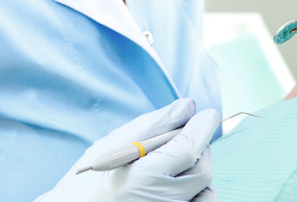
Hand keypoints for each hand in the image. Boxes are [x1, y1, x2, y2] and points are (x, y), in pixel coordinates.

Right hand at [37, 98, 219, 201]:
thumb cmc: (88, 181)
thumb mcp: (113, 146)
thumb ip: (153, 125)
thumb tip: (189, 106)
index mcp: (141, 180)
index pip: (188, 150)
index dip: (201, 129)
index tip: (207, 115)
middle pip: (201, 169)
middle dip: (197, 147)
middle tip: (182, 137)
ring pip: (205, 189)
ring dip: (197, 169)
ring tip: (173, 165)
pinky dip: (197, 191)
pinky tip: (176, 183)